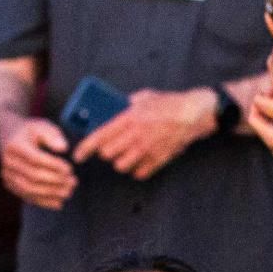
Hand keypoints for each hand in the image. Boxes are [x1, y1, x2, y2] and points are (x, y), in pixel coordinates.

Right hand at [0, 117, 75, 208]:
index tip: (70, 169)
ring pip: (29, 189)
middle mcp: (8, 162)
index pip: (35, 159)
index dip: (53, 166)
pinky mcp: (10, 185)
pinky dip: (44, 202)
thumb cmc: (30, 131)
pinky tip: (59, 203)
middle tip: (74, 182)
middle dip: (55, 181)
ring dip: (51, 193)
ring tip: (69, 192)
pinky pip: (27, 196)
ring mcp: (7, 175)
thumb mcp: (42, 126)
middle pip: (32, 176)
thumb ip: (53, 135)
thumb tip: (64, 148)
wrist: (8, 136)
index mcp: (15, 146)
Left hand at [73, 87, 214, 180]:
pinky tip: (140, 160)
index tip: (78, 155)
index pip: (99, 137)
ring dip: (120, 161)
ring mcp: (147, 150)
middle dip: (106, 151)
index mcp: (129, 118)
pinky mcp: (158, 160)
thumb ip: (126, 105)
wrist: (193, 114)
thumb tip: (111, 112)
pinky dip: (137, 169)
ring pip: (121, 166)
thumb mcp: (143, 97)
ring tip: (126, 153)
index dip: (85, 148)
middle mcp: (136, 136)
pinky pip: (139, 173)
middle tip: (111, 146)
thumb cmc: (169, 103)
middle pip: (107, 155)